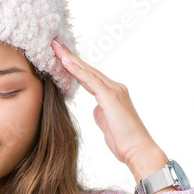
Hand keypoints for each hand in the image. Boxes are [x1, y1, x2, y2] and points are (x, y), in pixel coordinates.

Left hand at [51, 37, 164, 173]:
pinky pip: (90, 80)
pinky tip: (65, 62)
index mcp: (112, 94)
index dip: (75, 66)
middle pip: (87, 69)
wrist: (137, 150)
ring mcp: (113, 90)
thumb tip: (96, 109)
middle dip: (70, 56)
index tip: (61, 57)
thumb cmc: (124, 142)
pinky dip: (77, 70)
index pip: (90, 77)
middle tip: (55, 43)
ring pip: (88, 71)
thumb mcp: (108, 125)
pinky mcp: (110, 96)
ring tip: (56, 47)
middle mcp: (114, 88)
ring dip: (70, 58)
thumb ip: (102, 114)